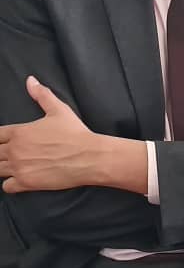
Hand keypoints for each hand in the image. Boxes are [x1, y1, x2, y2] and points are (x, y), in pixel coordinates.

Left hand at [0, 76, 97, 192]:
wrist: (90, 156)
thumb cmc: (75, 134)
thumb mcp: (59, 110)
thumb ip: (42, 95)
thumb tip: (30, 81)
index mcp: (19, 132)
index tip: (4, 141)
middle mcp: (15, 150)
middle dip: (0, 152)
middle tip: (11, 153)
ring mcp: (19, 167)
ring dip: (3, 167)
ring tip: (15, 164)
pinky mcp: (26, 183)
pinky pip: (6, 186)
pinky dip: (10, 183)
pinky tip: (19, 178)